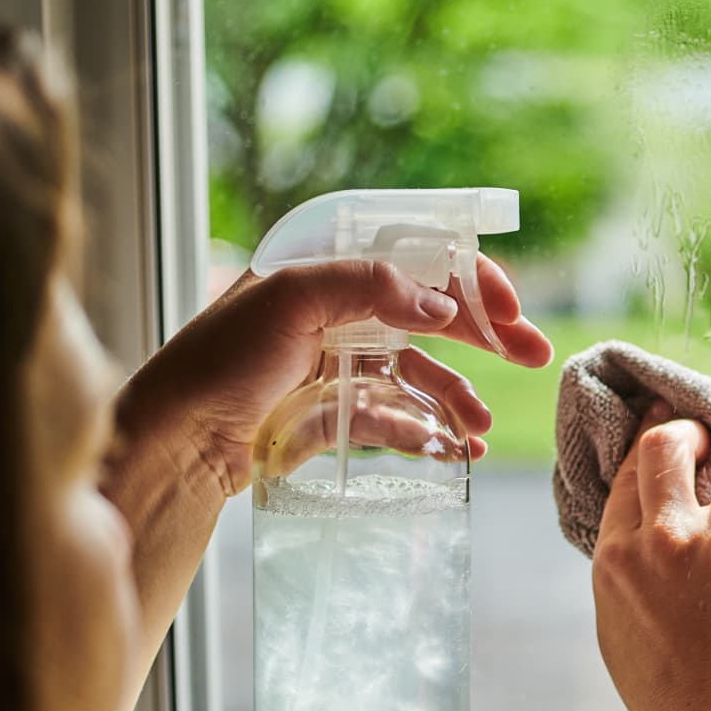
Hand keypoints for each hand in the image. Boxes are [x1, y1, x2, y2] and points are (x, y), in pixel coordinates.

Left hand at [116, 255, 551, 503]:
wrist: (175, 444)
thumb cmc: (219, 361)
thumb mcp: (289, 299)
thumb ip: (368, 286)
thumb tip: (441, 303)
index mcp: (323, 269)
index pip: (412, 258)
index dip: (466, 276)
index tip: (509, 304)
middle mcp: (335, 313)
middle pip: (428, 315)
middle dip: (484, 335)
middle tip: (536, 354)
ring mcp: (336, 366)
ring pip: (418, 374)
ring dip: (458, 396)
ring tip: (483, 428)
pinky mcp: (332, 416)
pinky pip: (396, 419)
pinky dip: (429, 432)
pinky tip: (455, 451)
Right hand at [591, 403, 710, 710]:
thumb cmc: (678, 701)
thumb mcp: (622, 632)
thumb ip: (630, 571)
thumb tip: (646, 527)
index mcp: (618, 560)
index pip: (635, 470)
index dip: (659, 443)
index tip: (677, 432)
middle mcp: (667, 543)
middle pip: (674, 444)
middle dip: (696, 433)